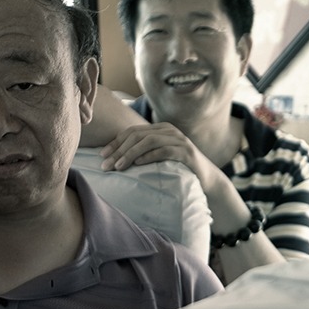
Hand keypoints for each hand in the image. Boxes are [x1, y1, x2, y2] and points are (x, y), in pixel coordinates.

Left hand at [100, 123, 226, 195]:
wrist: (207, 178)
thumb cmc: (178, 169)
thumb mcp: (158, 157)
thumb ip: (143, 152)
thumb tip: (114, 157)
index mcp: (160, 129)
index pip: (132, 131)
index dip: (115, 142)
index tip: (102, 155)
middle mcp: (169, 131)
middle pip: (138, 135)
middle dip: (119, 150)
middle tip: (106, 165)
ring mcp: (180, 140)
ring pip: (149, 141)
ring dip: (130, 153)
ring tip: (118, 166)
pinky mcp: (187, 152)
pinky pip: (165, 151)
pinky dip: (149, 156)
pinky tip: (138, 164)